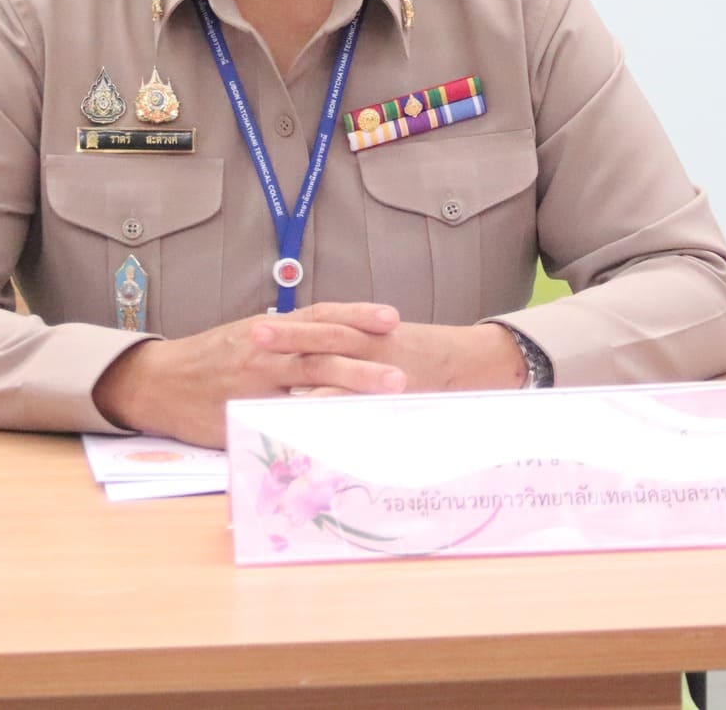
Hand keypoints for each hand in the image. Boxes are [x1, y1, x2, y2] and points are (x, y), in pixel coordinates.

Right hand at [93, 302, 408, 446]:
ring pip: (311, 381)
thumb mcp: (245, 339)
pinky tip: (343, 429)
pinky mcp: (243, 410)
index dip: (357, 315)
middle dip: (366, 359)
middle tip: (403, 370)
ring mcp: (254, 380)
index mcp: (269, 329)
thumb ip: (285, 344)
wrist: (158, 381)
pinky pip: (285, 417)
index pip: (320, 315)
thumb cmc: (207, 360)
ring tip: (386, 394)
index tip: (392, 318)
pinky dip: (315, 421)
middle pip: (323, 348)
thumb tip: (329, 350)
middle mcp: (265, 348)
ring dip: (352, 386)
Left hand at [250, 314, 528, 394]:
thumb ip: (353, 352)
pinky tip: (309, 404)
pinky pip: (360, 394)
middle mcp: (371, 342)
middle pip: (323, 334)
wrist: (471, 362)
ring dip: (304, 367)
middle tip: (253, 334)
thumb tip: (311, 367)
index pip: (322, 322)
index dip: (290, 324)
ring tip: (271, 370)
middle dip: (288, 335)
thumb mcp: (387, 345)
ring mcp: (382, 365)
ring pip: (337, 363)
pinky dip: (335, 399)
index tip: (253, 325)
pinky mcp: (393, 388)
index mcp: (365, 329)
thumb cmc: (424, 357)